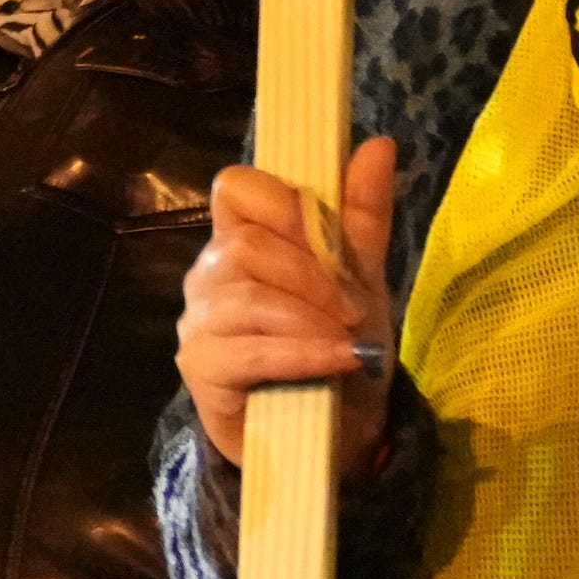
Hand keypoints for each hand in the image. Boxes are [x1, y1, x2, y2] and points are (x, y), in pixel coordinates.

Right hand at [180, 137, 396, 470]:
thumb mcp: (361, 280)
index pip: (237, 188)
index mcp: (243, 237)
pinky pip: (248, 349)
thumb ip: (361, 216)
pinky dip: (300, 353)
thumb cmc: (338, 346)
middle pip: (246, 244)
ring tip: (349, 343)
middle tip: (355, 309)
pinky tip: (336, 362)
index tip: (331, 237)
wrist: (333, 434)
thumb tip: (378, 144)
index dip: (283, 203)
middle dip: (312, 274)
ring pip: (246, 296)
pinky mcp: (201, 368)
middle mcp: (211, 272)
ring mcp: (200, 321)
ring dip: (309, 318)